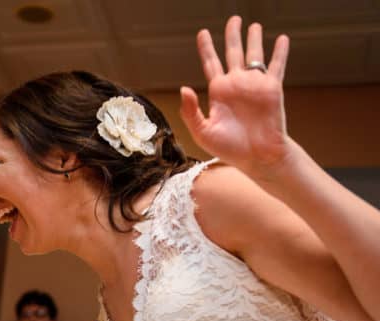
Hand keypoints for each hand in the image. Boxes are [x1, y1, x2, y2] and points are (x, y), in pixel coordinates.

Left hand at [180, 16, 290, 180]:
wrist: (257, 157)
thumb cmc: (229, 149)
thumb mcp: (203, 131)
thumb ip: (190, 111)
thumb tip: (183, 88)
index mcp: (218, 92)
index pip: (210, 63)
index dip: (206, 47)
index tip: (203, 33)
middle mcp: (236, 85)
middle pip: (233, 53)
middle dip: (232, 35)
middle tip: (233, 18)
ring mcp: (254, 85)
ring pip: (254, 55)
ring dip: (254, 39)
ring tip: (254, 25)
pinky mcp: (272, 89)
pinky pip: (276, 66)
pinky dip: (279, 52)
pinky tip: (281, 38)